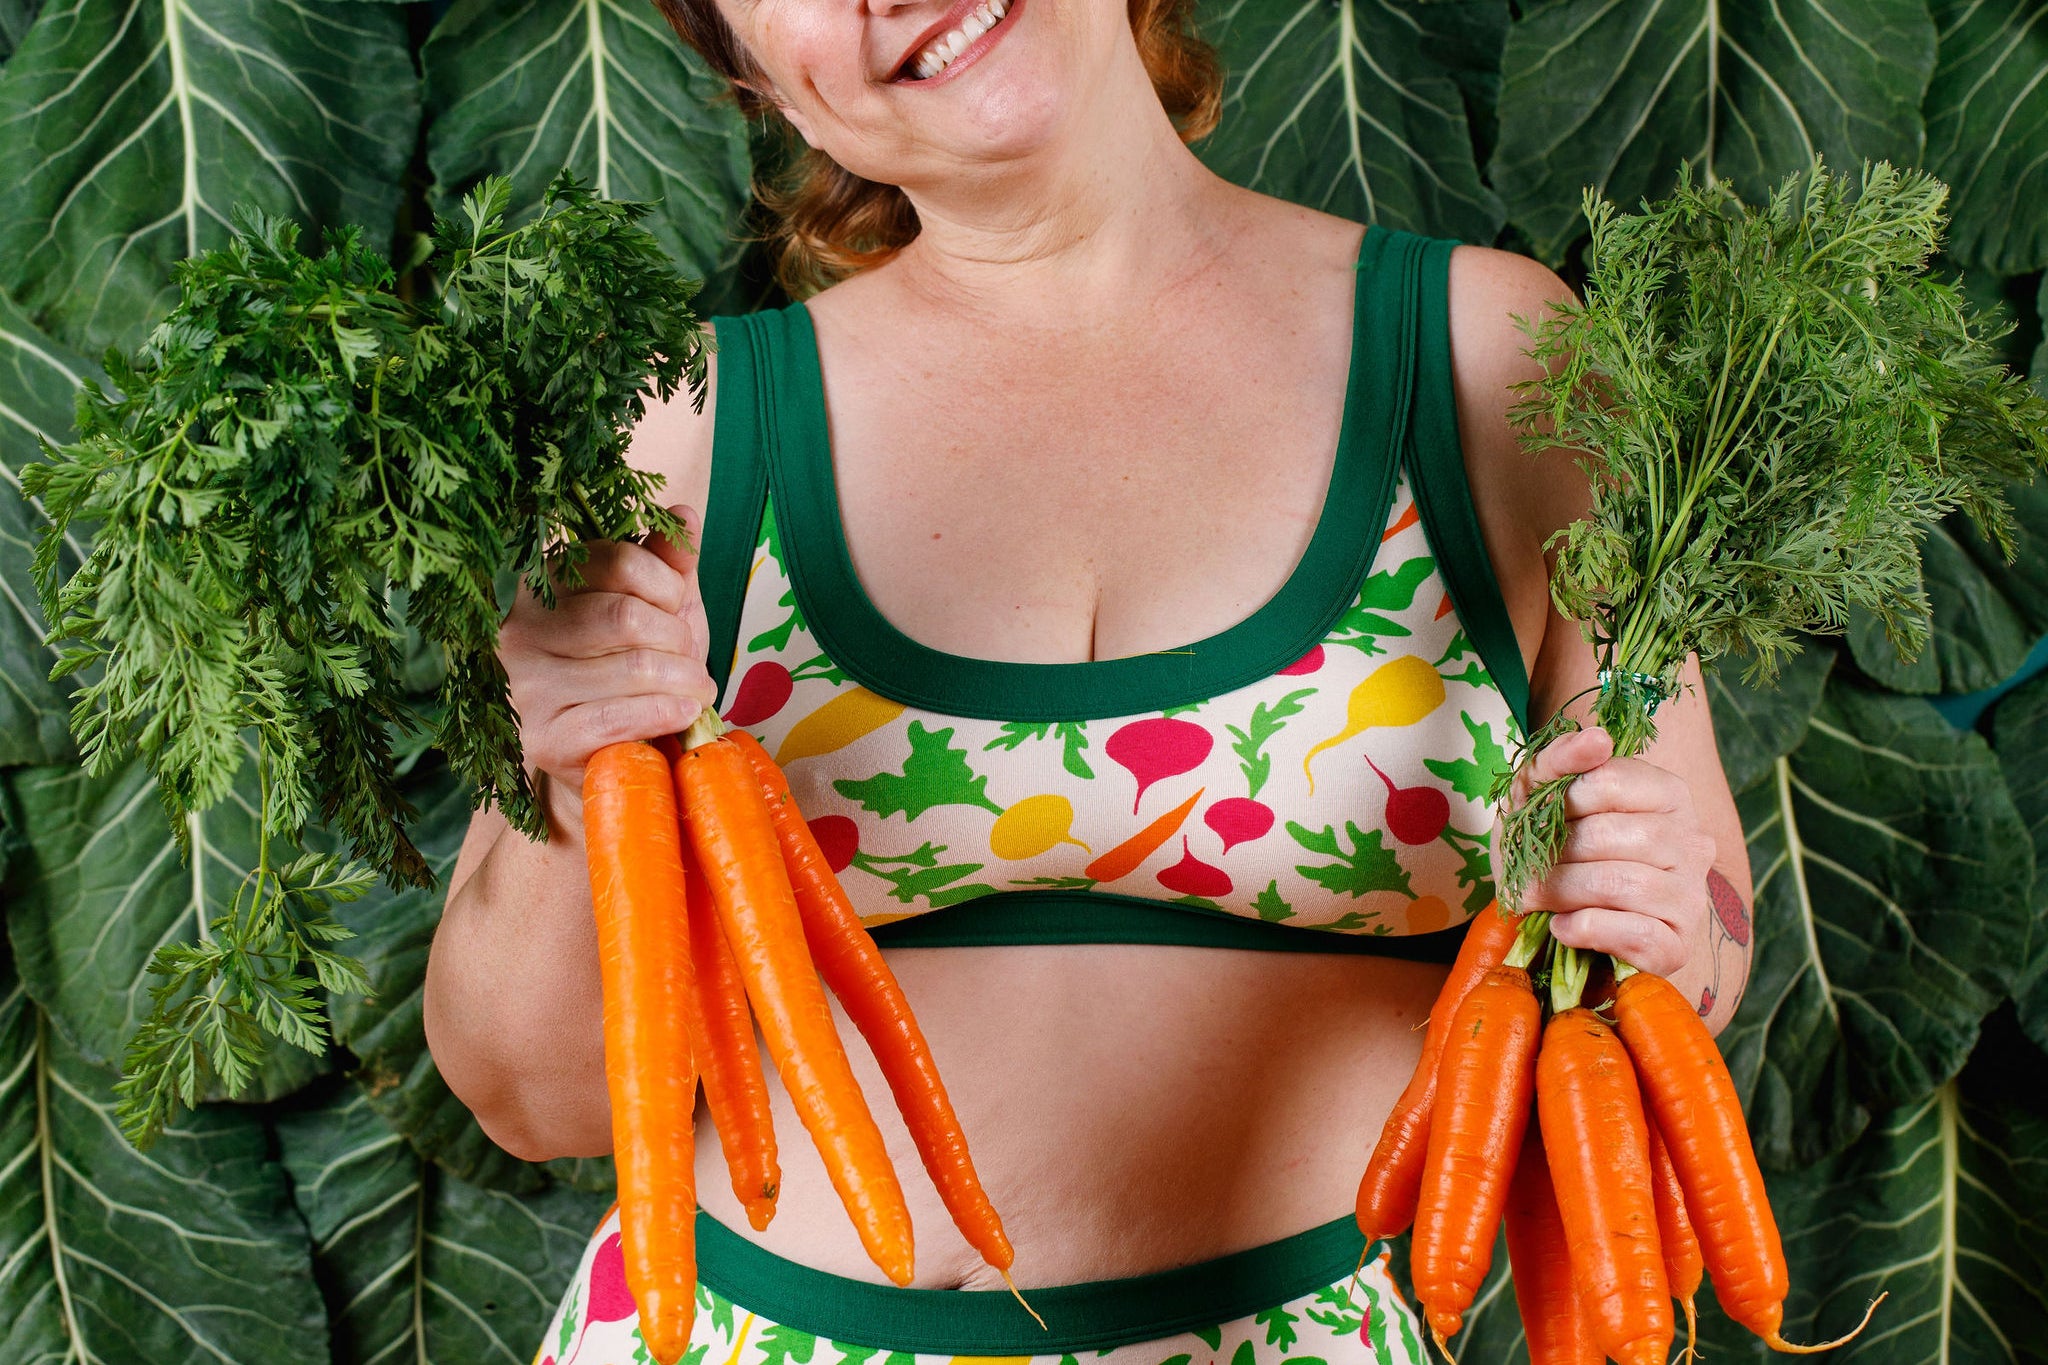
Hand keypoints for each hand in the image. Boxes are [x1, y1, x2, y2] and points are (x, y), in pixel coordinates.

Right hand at [498, 503, 717, 797]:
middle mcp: (521, 629)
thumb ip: (667, 562)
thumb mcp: (657, 606)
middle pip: (626, 616)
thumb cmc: (635, 666)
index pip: (618, 561)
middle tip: (692, 658)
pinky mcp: (543, 738)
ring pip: (631, 668)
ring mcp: (526, 686)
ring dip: (684, 680)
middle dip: (678, 638)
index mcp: (543, 583)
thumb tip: (684, 514)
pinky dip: (665, 713)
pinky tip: (684, 711)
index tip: (677, 608)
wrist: (614, 749)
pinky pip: (617, 719)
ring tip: (695, 688)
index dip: (666, 585)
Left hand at [1496, 726, 1717, 978]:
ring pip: (1622, 885)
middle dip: (1556, 854)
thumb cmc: (1551, 850)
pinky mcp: (1677, 946)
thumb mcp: (1537, 799)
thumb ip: (1557, 759)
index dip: (1562, 801)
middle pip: (1613, 835)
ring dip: (1563, 892)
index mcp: (1667, 794)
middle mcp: (1692, 841)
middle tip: (1527, 870)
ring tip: (1538, 897)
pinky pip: (1635, 933)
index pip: (1611, 781)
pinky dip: (1585, 929)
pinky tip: (1563, 926)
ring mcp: (1690, 896)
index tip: (1540, 819)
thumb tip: (1597, 738)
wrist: (1558, 922)